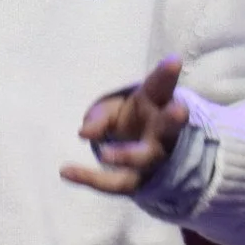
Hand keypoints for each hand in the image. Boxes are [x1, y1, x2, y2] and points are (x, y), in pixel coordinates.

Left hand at [59, 57, 189, 194]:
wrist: (147, 160)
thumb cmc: (131, 121)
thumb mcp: (115, 110)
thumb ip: (100, 115)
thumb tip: (84, 132)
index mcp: (156, 104)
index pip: (162, 87)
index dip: (167, 75)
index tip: (174, 61)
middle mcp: (161, 132)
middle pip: (169, 126)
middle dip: (174, 118)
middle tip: (179, 110)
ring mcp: (154, 158)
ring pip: (147, 158)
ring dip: (128, 155)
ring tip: (104, 155)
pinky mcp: (139, 182)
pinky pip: (116, 183)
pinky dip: (90, 179)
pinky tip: (65, 172)